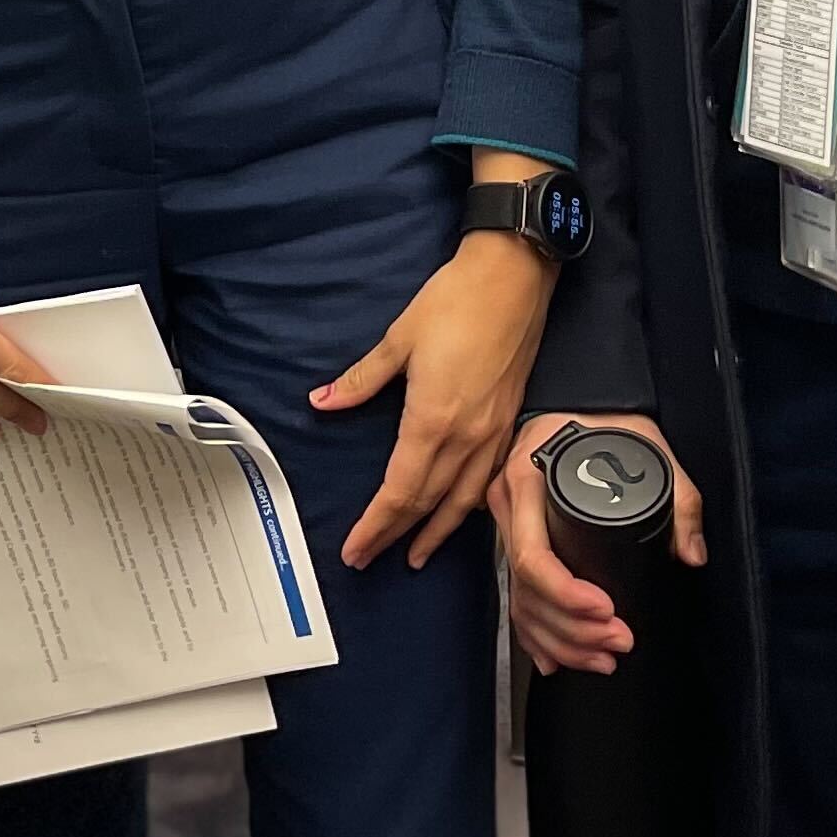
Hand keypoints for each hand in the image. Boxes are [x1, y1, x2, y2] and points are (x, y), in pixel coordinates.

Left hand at [315, 174, 559, 571]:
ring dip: (437, 531)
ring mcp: (493, 432)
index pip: (399, 491)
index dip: (376, 526)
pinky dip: (469, 506)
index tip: (355, 550)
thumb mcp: (397, 339)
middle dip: (397, 535)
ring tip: (416, 555)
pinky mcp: (509, 421)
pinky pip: (487, 480)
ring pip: (463, 499)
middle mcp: (466, 437)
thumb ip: (360, 380)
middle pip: (428, 503)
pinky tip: (460, 512)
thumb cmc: (455, 301)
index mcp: (433, 419)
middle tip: (370, 560)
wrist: (514, 277)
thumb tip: (322, 402)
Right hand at [494, 410, 707, 673]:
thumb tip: (691, 555)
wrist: (578, 395)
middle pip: (526, 590)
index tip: (608, 612)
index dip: (567, 596)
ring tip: (604, 660)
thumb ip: (680, 497)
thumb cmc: (608, 419)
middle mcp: (508, 506)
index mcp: (529, 481)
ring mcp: (506, 524)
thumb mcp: (650, 445)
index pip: (532, 556)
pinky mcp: (515, 538)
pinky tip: (555, 661)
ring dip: (560, 640)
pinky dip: (533, 634)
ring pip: (520, 601)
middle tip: (619, 644)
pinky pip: (515, 596)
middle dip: (573, 630)